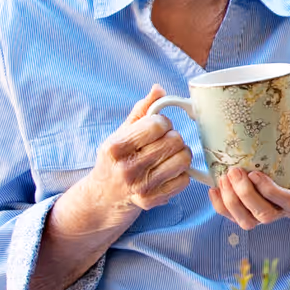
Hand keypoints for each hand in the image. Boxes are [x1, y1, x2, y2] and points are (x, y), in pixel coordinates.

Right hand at [77, 86, 192, 220]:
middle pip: (174, 141)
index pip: (157, 125)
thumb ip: (141, 110)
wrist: (104, 196)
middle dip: (173, 137)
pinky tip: (168, 172)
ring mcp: (141, 187)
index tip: (158, 127)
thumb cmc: (116, 159)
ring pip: (183, 159)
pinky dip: (181, 173)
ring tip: (169, 155)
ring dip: (181, 154)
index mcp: (116, 147)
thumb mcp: (121, 132)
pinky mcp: (153, 200)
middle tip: (164, 142)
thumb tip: (159, 89)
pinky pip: (185, 180)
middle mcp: (127, 168)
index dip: (163, 122)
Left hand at [210, 139, 289, 230]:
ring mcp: (268, 216)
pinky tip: (214, 188)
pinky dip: (221, 206)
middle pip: (265, 215)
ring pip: (247, 222)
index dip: (270, 191)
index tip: (254, 173)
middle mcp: (286, 212)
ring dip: (231, 202)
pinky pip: (234, 219)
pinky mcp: (253, 217)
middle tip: (234, 171)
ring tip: (223, 179)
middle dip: (245, 195)